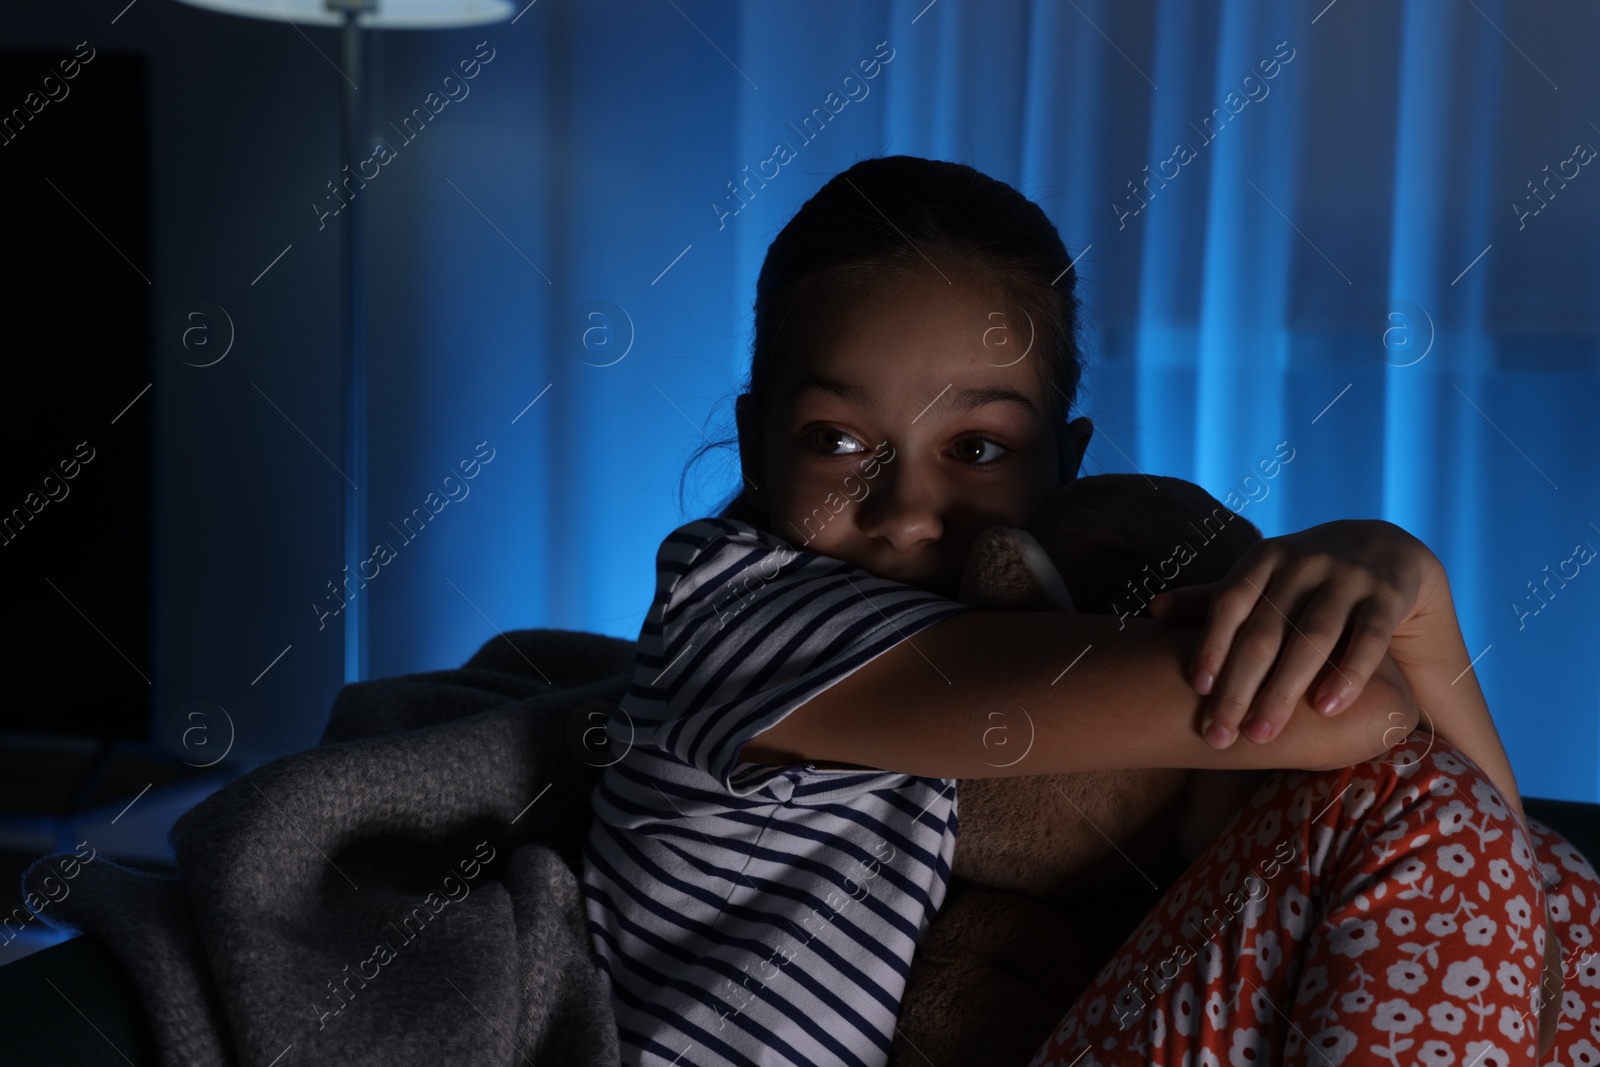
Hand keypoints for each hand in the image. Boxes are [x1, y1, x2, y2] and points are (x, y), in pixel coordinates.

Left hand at [1146, 519, 1443, 747]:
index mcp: (1263, 559)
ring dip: (1284, 688)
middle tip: (1220, 735)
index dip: (1211, 644)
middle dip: (1240, 686)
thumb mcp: (1260, 578)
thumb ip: (1212, 599)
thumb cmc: (1303, 578)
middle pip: (1265, 631)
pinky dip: (1346, 674)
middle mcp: (1302, 564)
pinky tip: (1325, 710)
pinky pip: (1367, 639)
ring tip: (1262, 733)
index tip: (1197, 689)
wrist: (1384, 547)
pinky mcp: (1386, 597)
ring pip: (1312, 638)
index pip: (1229, 604)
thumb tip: (1152, 609)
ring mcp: (1346, 578)